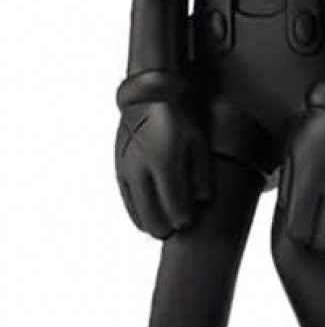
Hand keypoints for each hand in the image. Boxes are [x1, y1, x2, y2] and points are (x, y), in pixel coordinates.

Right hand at [115, 74, 211, 238]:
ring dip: (148, 222)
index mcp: (165, 162)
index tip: (189, 225)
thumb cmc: (182, 115)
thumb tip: (204, 200)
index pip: (172, 204)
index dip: (181, 219)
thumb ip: (202, 172)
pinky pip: (125, 196)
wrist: (150, 94)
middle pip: (151, 212)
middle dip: (164, 227)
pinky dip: (134, 211)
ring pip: (135, 207)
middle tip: (176, 233)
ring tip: (162, 231)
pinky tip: (144, 219)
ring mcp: (126, 167)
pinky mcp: (118, 164)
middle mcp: (141, 168)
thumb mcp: (199, 140)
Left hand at [279, 82, 324, 252]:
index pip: (299, 231)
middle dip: (317, 237)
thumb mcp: (291, 155)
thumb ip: (289, 189)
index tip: (299, 222)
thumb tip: (291, 219)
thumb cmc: (314, 128)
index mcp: (308, 180)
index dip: (298, 231)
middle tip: (316, 225)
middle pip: (324, 240)